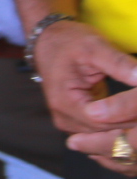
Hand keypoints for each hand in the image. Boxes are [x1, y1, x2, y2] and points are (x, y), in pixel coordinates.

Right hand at [35, 20, 136, 178]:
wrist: (49, 42)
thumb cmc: (69, 41)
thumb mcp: (93, 46)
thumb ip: (118, 63)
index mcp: (64, 102)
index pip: (104, 120)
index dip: (130, 112)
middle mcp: (65, 120)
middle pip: (108, 132)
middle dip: (134, 120)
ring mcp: (72, 125)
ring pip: (110, 137)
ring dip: (131, 126)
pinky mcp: (81, 125)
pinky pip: (107, 133)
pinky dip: (124, 125)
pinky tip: (136, 115)